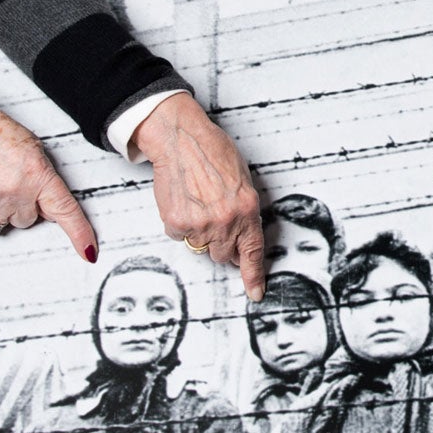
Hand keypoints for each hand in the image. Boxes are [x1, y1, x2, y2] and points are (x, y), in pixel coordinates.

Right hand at [0, 109, 97, 259]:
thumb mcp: (30, 148)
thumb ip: (41, 178)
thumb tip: (44, 200)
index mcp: (37, 176)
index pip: (65, 211)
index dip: (79, 233)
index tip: (88, 251)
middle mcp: (16, 195)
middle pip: (28, 218)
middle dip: (22, 205)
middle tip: (9, 182)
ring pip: (3, 221)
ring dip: (0, 207)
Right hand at [135, 93, 264, 299]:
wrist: (181, 139)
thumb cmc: (212, 153)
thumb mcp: (242, 182)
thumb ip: (243, 212)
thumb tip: (240, 238)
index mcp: (247, 210)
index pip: (252, 252)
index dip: (253, 276)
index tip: (256, 293)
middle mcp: (226, 221)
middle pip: (223, 255)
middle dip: (220, 242)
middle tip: (213, 218)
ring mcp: (201, 224)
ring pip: (200, 247)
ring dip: (199, 232)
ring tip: (197, 202)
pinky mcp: (177, 223)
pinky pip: (179, 236)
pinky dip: (179, 223)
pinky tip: (182, 200)